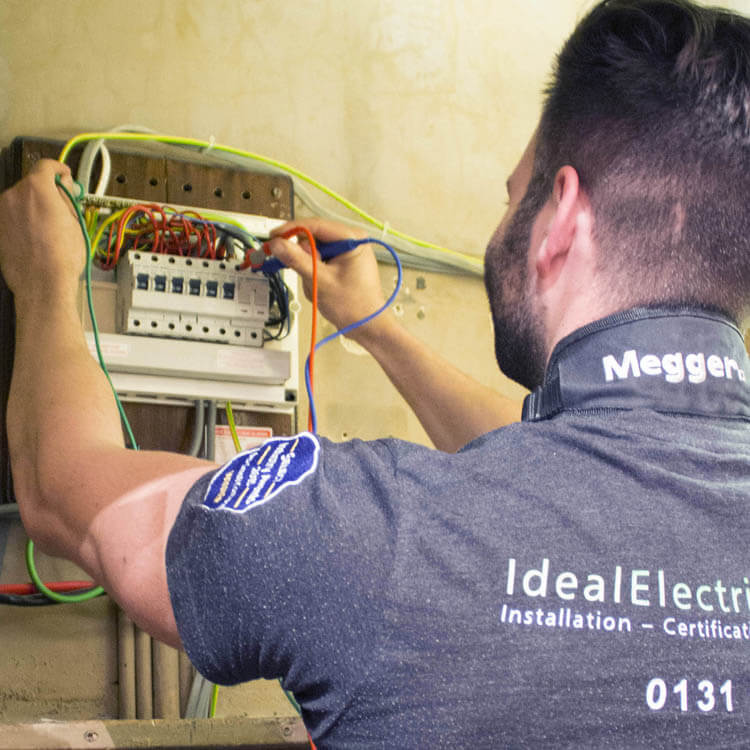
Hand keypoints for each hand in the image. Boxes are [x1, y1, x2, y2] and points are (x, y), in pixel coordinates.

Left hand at [0, 159, 84, 301]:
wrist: (42, 283)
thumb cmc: (60, 258)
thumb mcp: (75, 222)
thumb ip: (66, 200)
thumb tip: (64, 191)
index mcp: (36, 188)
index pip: (46, 166)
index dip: (59, 170)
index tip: (64, 176)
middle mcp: (14, 195)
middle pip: (32, 184)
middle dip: (47, 192)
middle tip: (62, 206)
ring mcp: (2, 212)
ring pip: (21, 201)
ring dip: (34, 207)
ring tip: (51, 228)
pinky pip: (12, 217)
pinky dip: (23, 221)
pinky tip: (37, 237)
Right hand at [266, 217, 390, 342]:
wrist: (367, 327)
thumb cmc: (355, 307)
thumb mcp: (321, 281)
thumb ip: (297, 260)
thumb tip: (278, 244)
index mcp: (352, 239)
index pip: (315, 225)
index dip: (290, 231)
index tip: (273, 238)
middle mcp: (350, 242)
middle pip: (312, 240)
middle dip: (303, 259)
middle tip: (303, 274)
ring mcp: (345, 254)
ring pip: (312, 253)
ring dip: (309, 271)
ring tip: (319, 288)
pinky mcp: (340, 265)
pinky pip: (318, 264)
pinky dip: (314, 277)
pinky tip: (322, 289)